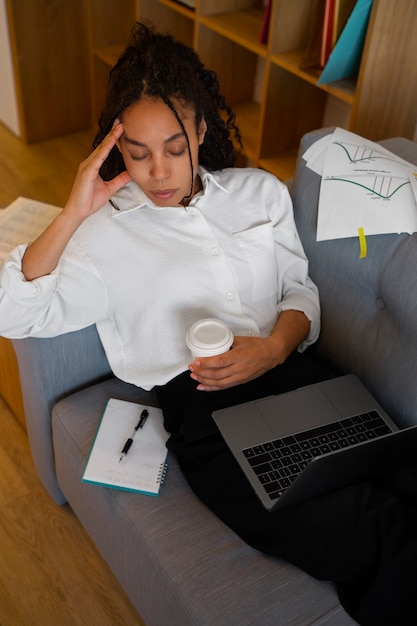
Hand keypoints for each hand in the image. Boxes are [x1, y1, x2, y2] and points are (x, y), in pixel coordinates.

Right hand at [22, 121, 131, 280]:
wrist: (78, 211)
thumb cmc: (90, 201)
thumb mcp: (110, 188)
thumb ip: (119, 180)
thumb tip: (130, 173)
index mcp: (94, 166)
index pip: (105, 150)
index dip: (113, 139)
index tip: (121, 129)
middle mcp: (89, 163)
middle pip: (103, 145)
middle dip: (112, 133)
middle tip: (121, 121)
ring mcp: (87, 166)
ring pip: (101, 149)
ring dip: (110, 138)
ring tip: (119, 127)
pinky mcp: (87, 171)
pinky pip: (98, 158)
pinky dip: (105, 149)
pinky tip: (111, 142)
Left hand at [188, 311, 310, 391]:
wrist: (272, 354)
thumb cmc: (258, 346)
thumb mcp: (241, 340)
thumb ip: (227, 343)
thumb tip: (213, 343)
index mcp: (240, 356)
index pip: (220, 362)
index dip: (206, 363)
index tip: (196, 361)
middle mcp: (240, 369)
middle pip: (217, 374)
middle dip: (202, 373)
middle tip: (192, 369)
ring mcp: (240, 377)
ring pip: (219, 383)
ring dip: (205, 381)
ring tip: (194, 377)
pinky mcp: (241, 381)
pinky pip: (225, 387)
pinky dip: (213, 388)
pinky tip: (204, 387)